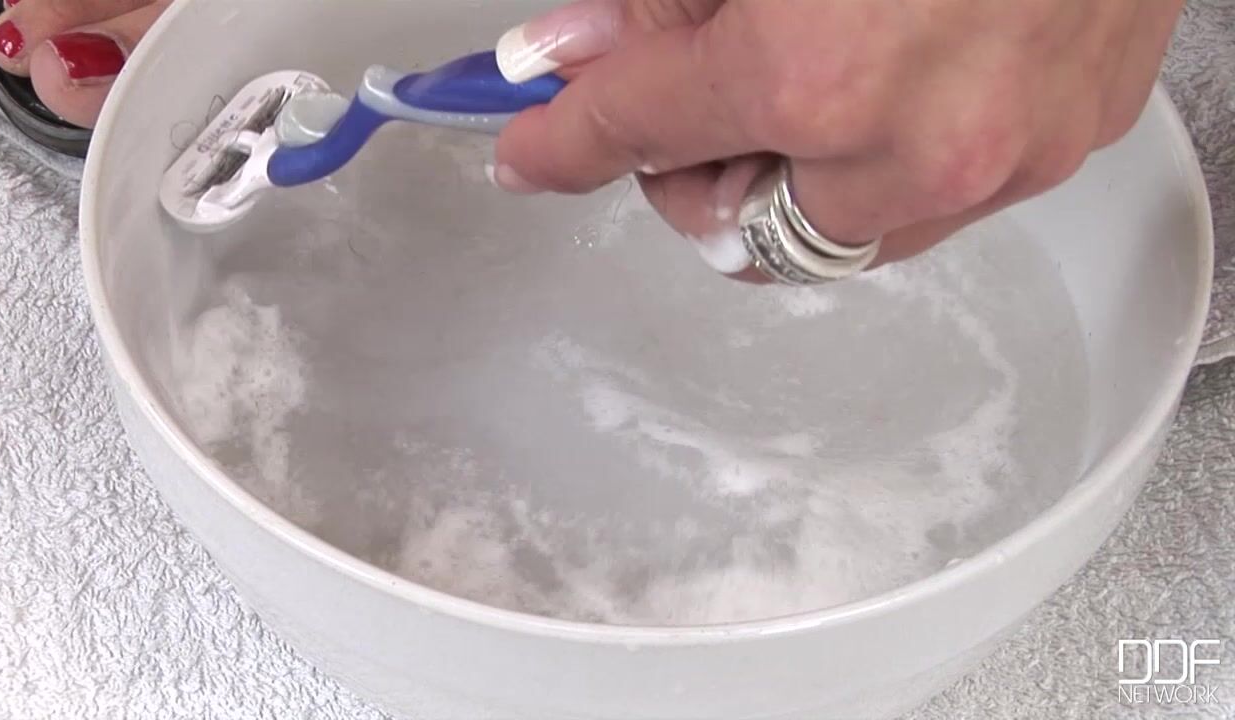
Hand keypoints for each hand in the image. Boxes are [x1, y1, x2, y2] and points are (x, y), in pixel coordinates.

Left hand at [492, 0, 1183, 276]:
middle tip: (690, 92)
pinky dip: (888, 151)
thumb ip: (657, 0)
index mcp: (813, 75)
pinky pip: (939, 196)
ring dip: (793, 173)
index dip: (562, 141)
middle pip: (737, 228)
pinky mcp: (1068, 142)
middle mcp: (915, 147)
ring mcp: (1005, 155)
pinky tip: (894, 65)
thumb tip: (580, 53)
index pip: (633, 131)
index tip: (531, 151)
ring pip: (841, 232)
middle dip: (693, 168)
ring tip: (806, 73)